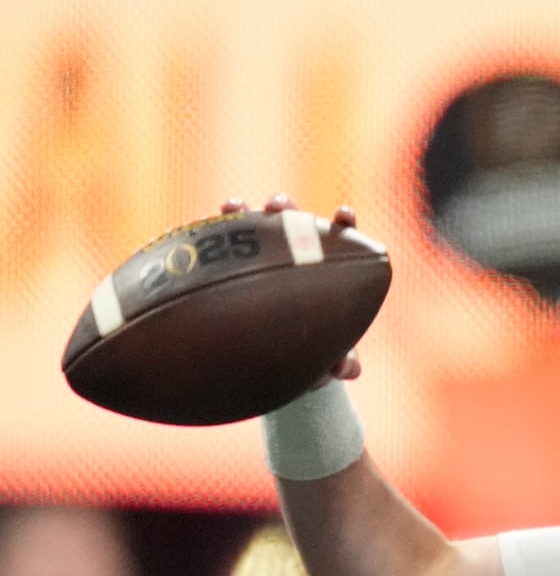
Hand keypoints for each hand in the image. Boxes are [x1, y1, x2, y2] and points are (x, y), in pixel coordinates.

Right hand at [220, 194, 361, 384]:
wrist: (279, 360)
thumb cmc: (312, 351)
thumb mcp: (326, 357)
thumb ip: (341, 362)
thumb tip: (348, 370)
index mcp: (327, 270)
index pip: (340, 239)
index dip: (342, 224)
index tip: (341, 213)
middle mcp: (295, 256)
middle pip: (293, 223)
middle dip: (285, 209)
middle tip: (274, 204)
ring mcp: (263, 258)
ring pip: (254, 230)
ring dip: (244, 214)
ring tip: (232, 206)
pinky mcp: (233, 267)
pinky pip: (220, 249)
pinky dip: (210, 239)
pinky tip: (194, 236)